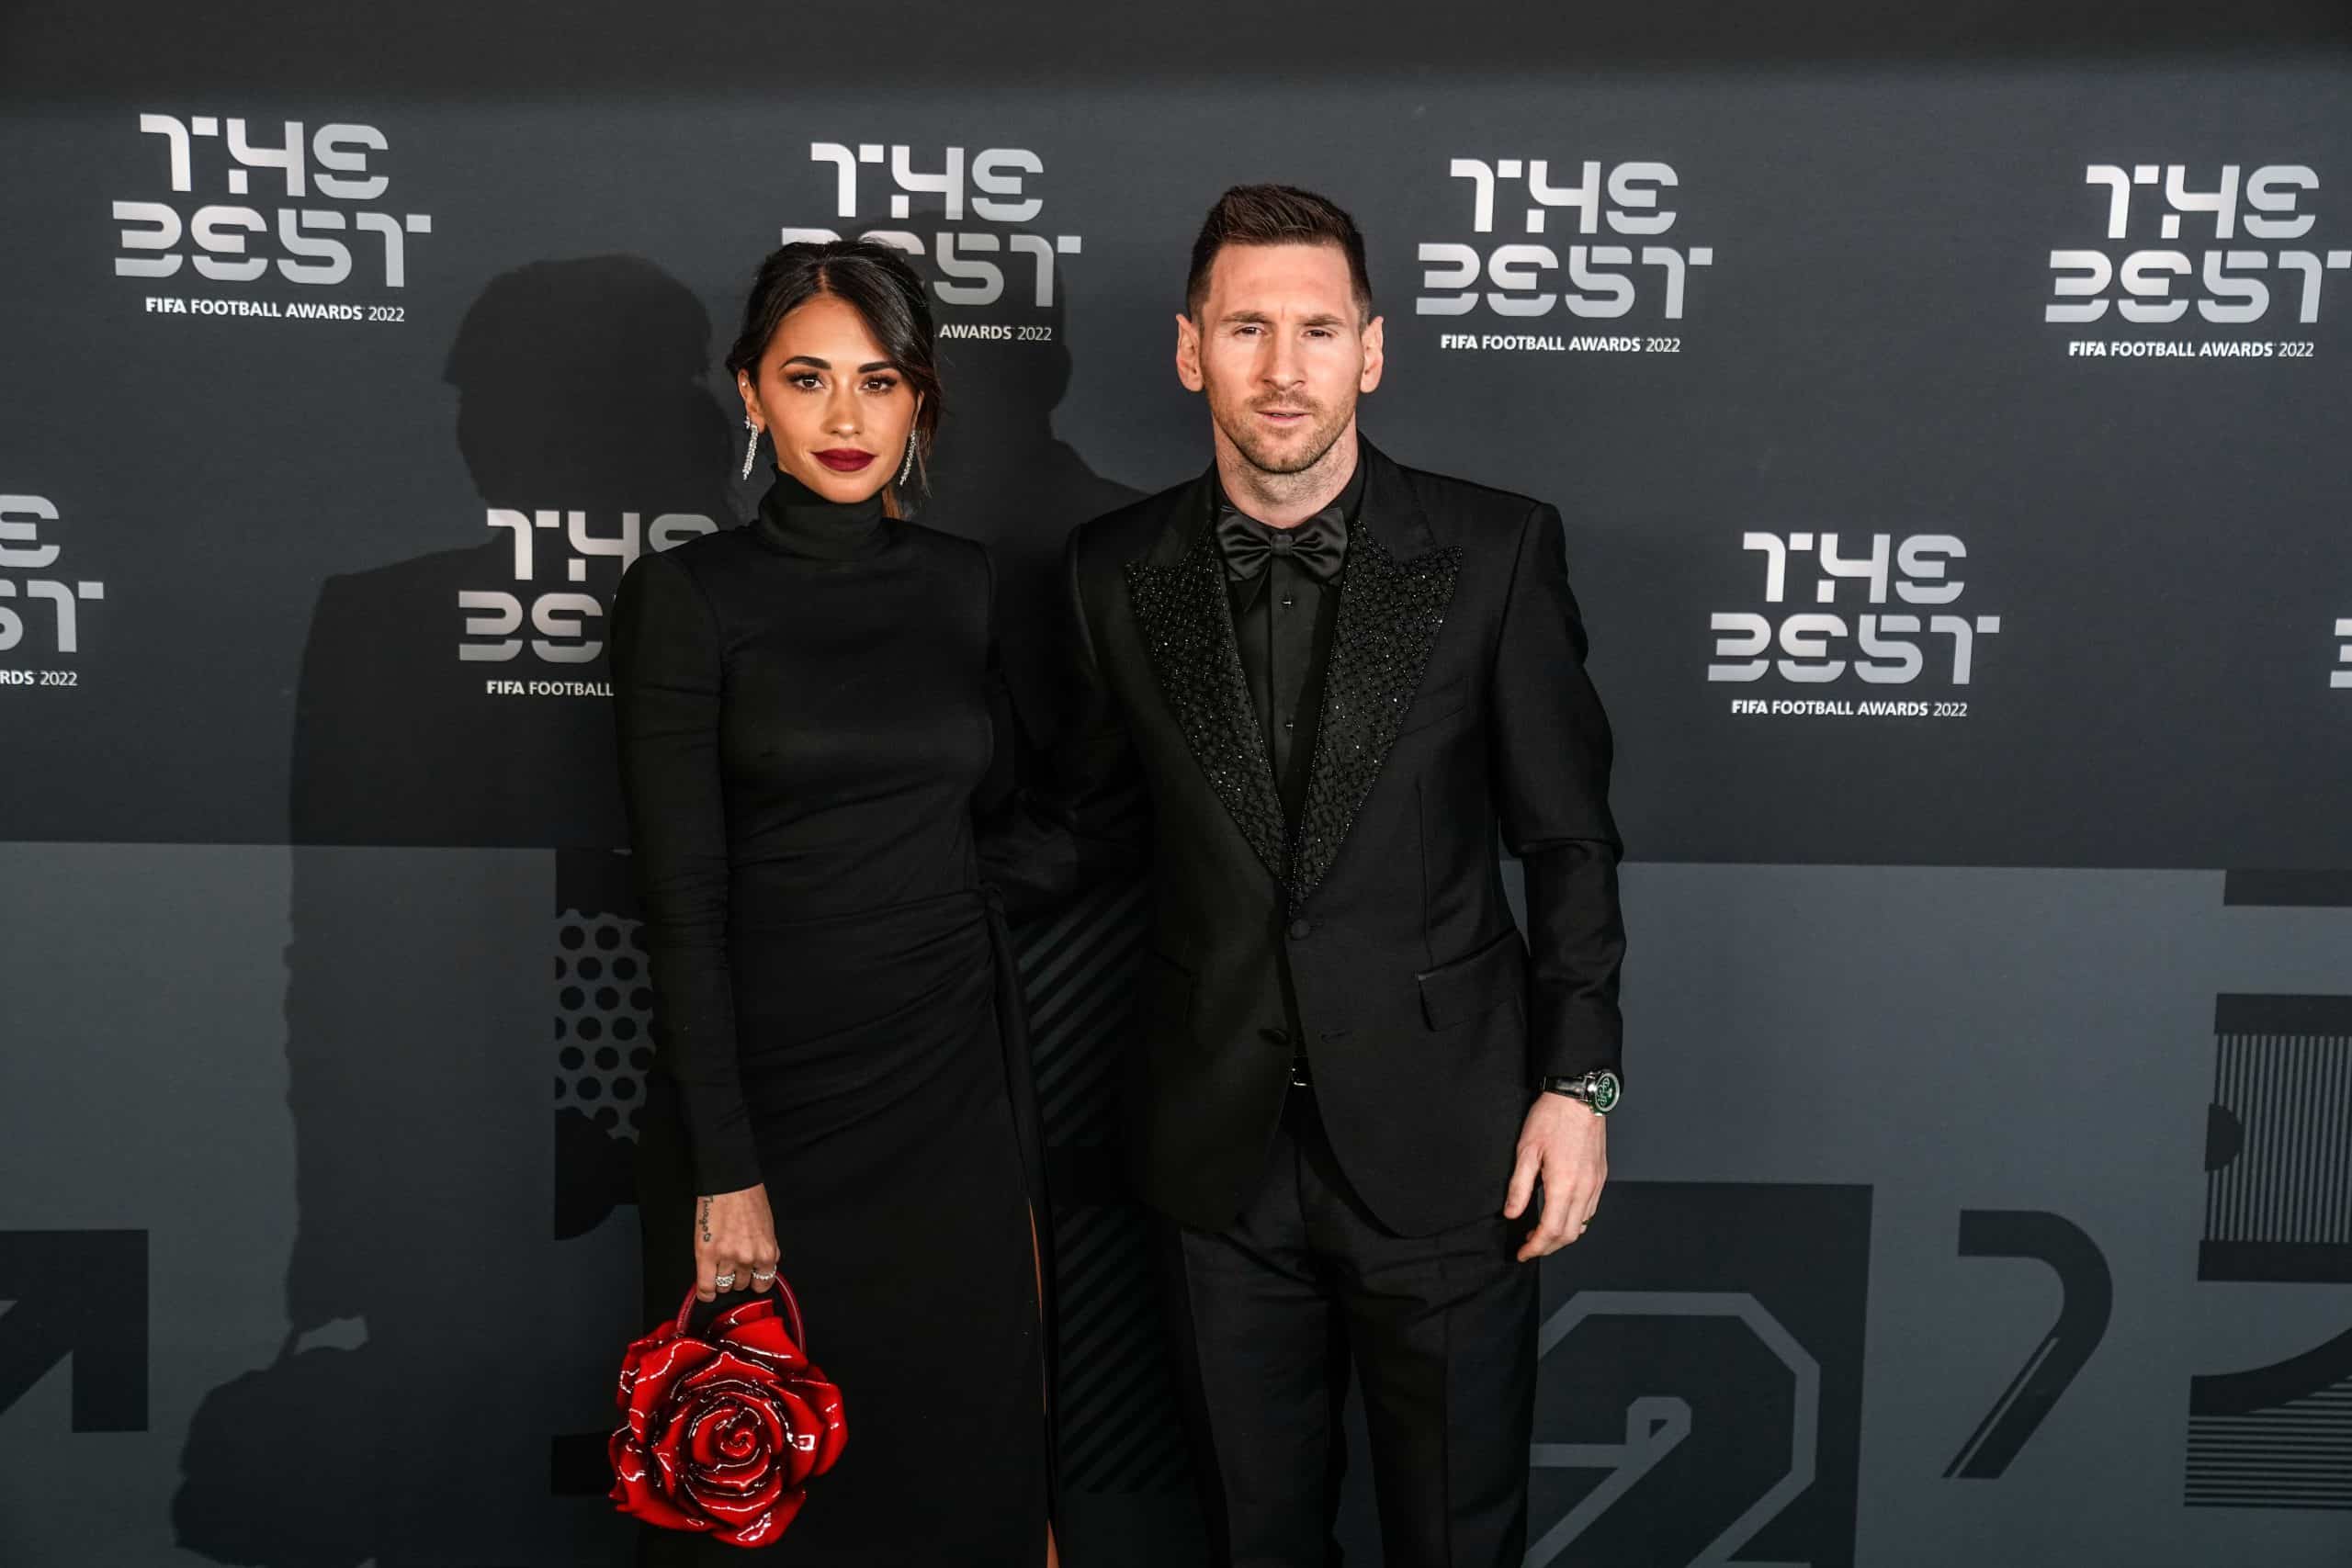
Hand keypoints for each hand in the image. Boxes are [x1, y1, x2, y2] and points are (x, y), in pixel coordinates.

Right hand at [694, 1184, 780, 1300]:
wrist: (730, 1183)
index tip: (748, 1278)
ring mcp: (727, 1258)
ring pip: (723, 1285)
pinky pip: (706, 1286)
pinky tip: (706, 1291)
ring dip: (721, 1279)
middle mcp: (749, 1259)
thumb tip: (760, 1269)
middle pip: (741, 1285)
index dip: (754, 1281)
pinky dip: (705, 1292)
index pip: (763, 1284)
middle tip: (731, 1263)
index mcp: (768, 1253)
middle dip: (736, 1277)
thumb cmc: (749, 1200)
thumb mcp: (767, 1229)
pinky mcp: (707, 1255)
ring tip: (718, 1266)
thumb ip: (765, 1251)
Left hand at [1502, 1092, 1606, 1262]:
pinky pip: (1590, 1210)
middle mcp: (1584, 1189)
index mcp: (1563, 1185)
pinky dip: (1575, 1221)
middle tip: (1529, 1247)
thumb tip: (1512, 1214)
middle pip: (1568, 1234)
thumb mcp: (1526, 1151)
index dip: (1535, 1247)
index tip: (1522, 1253)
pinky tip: (1561, 1215)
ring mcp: (1595, 1184)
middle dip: (1548, 1247)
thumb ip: (1519, 1187)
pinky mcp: (1600, 1177)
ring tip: (1542, 1233)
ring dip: (1562, 1236)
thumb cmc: (1551, 1119)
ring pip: (1582, 1225)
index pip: (1550, 1231)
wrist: (1579, 1097)